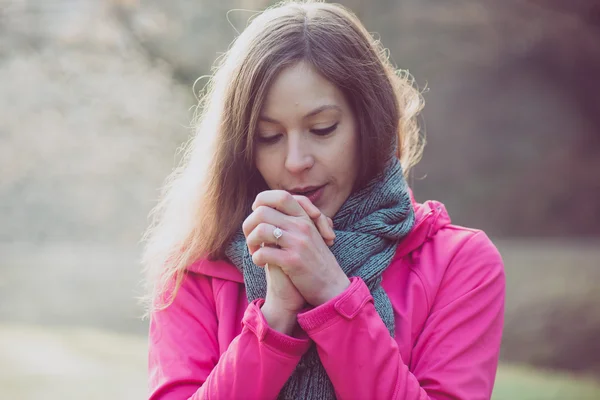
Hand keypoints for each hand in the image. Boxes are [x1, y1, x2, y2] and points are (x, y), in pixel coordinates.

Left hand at [243, 190, 349, 306]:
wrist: (331, 286)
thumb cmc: (315, 261)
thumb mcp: (309, 235)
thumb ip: (292, 222)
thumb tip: (266, 211)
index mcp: (305, 218)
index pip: (280, 195)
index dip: (263, 201)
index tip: (257, 215)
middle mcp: (302, 226)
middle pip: (262, 211)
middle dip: (249, 225)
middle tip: (250, 238)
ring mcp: (298, 242)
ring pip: (260, 230)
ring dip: (251, 242)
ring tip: (254, 251)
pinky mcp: (293, 261)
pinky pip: (264, 252)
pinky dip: (256, 258)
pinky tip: (261, 263)